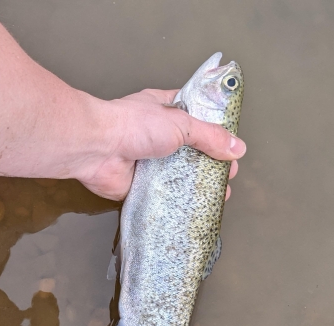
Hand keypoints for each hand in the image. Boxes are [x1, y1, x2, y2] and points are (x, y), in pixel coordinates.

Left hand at [74, 89, 245, 200]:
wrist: (97, 148)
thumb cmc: (133, 125)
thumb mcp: (180, 123)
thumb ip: (210, 136)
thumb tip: (237, 148)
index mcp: (164, 109)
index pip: (195, 115)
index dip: (215, 127)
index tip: (232, 141)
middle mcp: (157, 134)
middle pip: (191, 148)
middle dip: (211, 161)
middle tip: (229, 173)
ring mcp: (148, 161)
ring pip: (179, 173)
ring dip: (198, 183)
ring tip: (220, 194)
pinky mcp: (141, 185)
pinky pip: (165, 194)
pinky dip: (179, 201)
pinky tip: (197, 208)